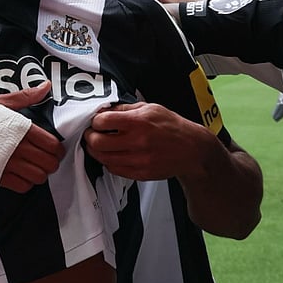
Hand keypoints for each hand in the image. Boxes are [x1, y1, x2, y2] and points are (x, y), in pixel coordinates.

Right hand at [0, 82, 65, 192]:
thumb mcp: (1, 102)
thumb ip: (26, 96)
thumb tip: (47, 86)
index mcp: (21, 128)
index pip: (53, 144)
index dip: (58, 149)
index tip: (54, 149)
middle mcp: (17, 147)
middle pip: (50, 163)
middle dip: (52, 162)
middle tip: (46, 159)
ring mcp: (8, 164)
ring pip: (39, 177)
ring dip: (41, 174)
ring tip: (35, 168)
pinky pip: (23, 187)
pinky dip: (27, 183)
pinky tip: (22, 175)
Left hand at [84, 102, 212, 180]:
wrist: (191, 150)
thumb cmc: (172, 127)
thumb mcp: (151, 108)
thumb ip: (127, 108)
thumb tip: (107, 110)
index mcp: (139, 122)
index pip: (103, 121)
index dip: (95, 120)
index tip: (97, 121)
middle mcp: (137, 141)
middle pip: (97, 142)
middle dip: (90, 137)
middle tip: (92, 133)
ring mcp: (138, 160)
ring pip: (102, 158)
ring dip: (96, 151)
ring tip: (100, 144)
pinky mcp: (140, 173)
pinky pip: (114, 169)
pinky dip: (108, 161)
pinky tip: (113, 154)